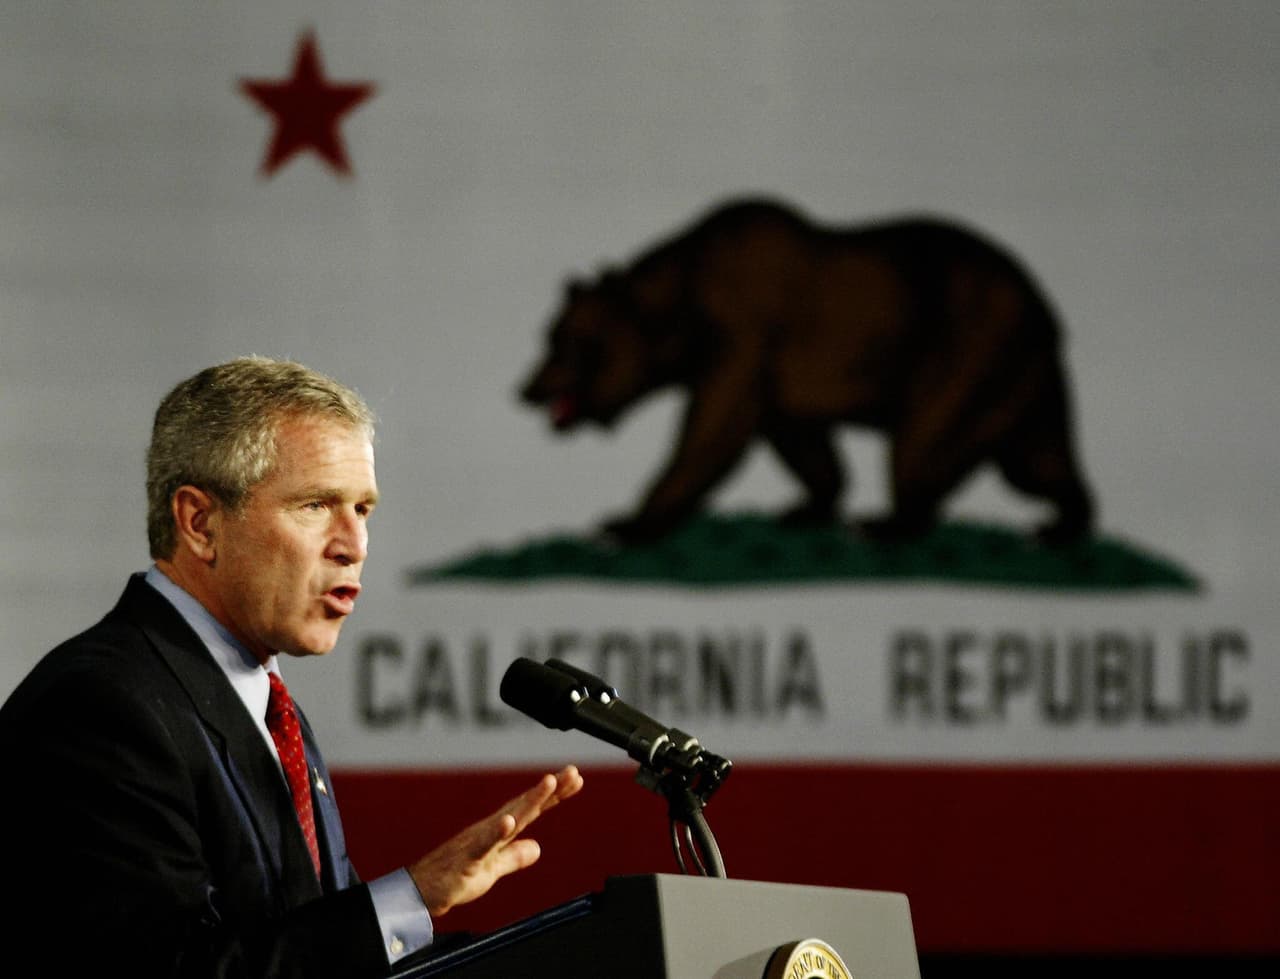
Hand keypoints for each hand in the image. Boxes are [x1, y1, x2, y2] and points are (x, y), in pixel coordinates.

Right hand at [406, 765, 583, 917]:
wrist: (421, 892)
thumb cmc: (455, 878)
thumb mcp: (494, 869)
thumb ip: (515, 856)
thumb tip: (538, 847)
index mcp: (499, 832)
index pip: (531, 809)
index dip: (554, 795)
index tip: (575, 779)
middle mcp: (491, 829)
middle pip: (525, 806)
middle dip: (550, 789)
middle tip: (572, 772)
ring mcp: (479, 841)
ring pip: (509, 818)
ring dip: (529, 800)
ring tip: (549, 783)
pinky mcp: (467, 859)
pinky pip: (483, 844)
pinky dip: (496, 832)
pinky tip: (508, 821)